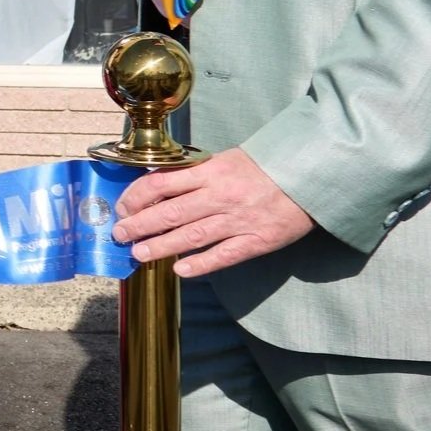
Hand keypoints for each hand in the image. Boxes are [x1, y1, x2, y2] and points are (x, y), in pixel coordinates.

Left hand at [112, 148, 315, 277]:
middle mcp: (221, 195)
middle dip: (139, 225)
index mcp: (210, 171)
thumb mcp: (225, 160)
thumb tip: (158, 189)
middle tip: (119, 235)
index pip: (161, 183)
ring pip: (192, 236)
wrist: (311, 176)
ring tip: (139, 254)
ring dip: (161, 246)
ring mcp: (239, 219)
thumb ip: (195, 175)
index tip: (122, 207)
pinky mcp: (258, 240)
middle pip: (170, 212)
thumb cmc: (264, 167)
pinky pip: (224, 254)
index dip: (136, 197)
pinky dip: (201, 264)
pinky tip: (181, 270)